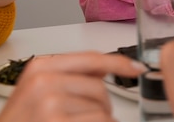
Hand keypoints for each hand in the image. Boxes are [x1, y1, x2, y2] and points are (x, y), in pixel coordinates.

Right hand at [0, 51, 146, 121]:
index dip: (118, 63)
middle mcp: (43, 80)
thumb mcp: (36, 93)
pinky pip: (98, 121)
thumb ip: (69, 77)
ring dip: (99, 121)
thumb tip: (105, 69)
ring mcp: (49, 102)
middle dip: (102, 106)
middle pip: (99, 87)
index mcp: (39, 67)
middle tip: (83, 119)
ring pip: (101, 110)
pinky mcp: (55, 121)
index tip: (136, 68)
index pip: (91, 58)